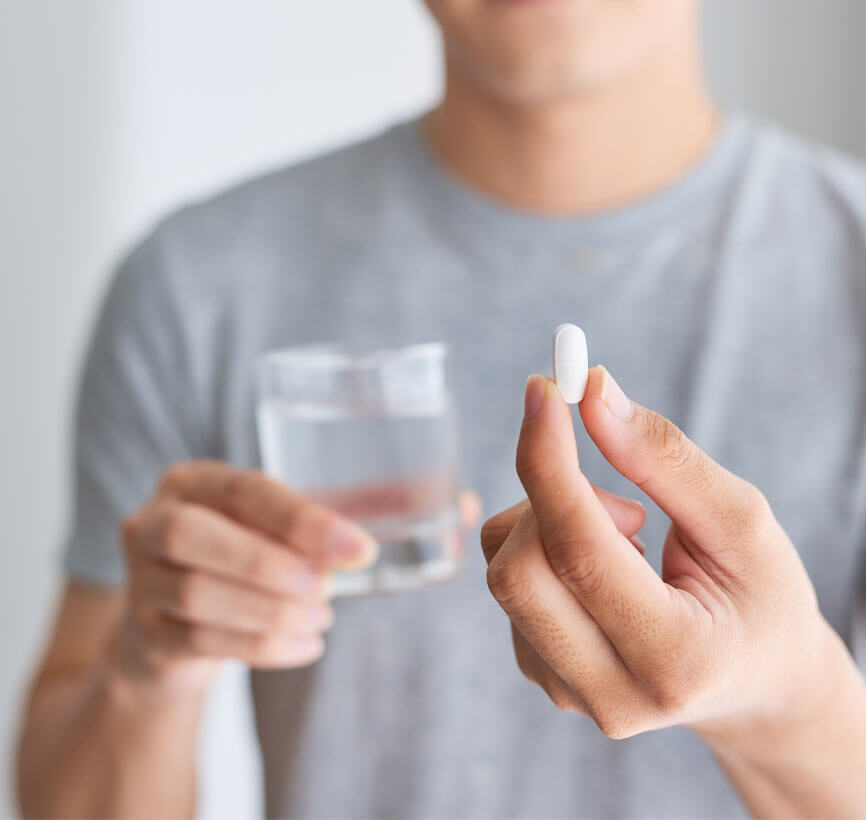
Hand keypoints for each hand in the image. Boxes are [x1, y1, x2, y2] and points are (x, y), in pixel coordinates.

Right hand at [114, 461, 479, 695]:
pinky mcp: (145, 635)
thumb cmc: (256, 556)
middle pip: (194, 537)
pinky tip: (305, 646)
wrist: (177, 624)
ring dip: (269, 612)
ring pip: (195, 595)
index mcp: (195, 480)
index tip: (360, 549)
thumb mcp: (296, 525)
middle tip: (331, 589)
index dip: (301, 520)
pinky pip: (198, 641)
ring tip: (322, 619)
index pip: (243, 489)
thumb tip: (464, 505)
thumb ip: (369, 509)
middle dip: (269, 564)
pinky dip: (260, 647)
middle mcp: (153, 520)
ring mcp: (139, 580)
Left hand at [481, 368, 833, 739]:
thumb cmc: (763, 595)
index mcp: (676, 658)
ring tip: (636, 539)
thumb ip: (666, 458)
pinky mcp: (544, 678)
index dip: (549, 463)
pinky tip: (612, 568)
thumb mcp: (743, 520)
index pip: (580, 553)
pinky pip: (511, 587)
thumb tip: (592, 394)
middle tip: (625, 493)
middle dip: (551, 496)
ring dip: (555, 523)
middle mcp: (613, 695)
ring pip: (505, 573)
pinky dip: (549, 549)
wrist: (761, 683)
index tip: (543, 390)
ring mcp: (570, 694)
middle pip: (518, 572)